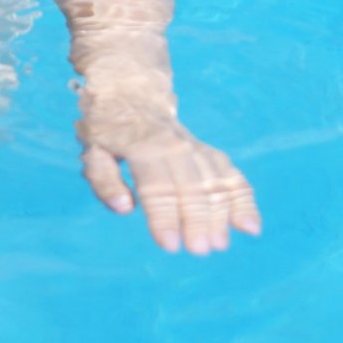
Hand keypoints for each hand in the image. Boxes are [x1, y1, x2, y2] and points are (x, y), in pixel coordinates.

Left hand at [79, 102, 261, 254]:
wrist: (131, 92)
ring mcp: (195, 148)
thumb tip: (124, 208)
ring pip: (214, 182)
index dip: (163, 217)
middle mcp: (174, 145)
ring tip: (219, 243)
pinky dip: (244, 199)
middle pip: (190, 186)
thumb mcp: (92, 149)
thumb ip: (103, 180)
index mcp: (141, 146)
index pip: (156, 187)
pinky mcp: (208, 153)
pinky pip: (231, 175)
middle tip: (199, 250)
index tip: (170, 246)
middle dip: (196, 219)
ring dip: (221, 214)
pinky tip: (251, 227)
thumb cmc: (107, 128)